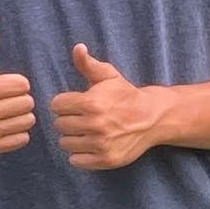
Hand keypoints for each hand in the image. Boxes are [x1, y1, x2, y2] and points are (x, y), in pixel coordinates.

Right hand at [0, 23, 38, 155]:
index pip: (22, 84)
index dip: (16, 82)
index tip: (3, 85)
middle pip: (27, 103)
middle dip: (20, 98)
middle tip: (6, 99)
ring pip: (28, 121)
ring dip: (21, 115)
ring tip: (7, 111)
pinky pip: (22, 138)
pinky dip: (18, 132)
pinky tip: (5, 124)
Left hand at [50, 45, 165, 170]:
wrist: (152, 118)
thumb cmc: (126, 95)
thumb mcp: (108, 76)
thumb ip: (88, 63)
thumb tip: (77, 47)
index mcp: (91, 103)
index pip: (56, 105)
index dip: (64, 103)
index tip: (75, 103)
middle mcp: (95, 124)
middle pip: (59, 125)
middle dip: (68, 120)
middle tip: (81, 118)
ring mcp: (100, 144)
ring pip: (65, 143)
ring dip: (72, 137)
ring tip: (85, 131)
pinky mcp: (106, 160)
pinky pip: (76, 161)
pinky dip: (79, 155)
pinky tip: (89, 144)